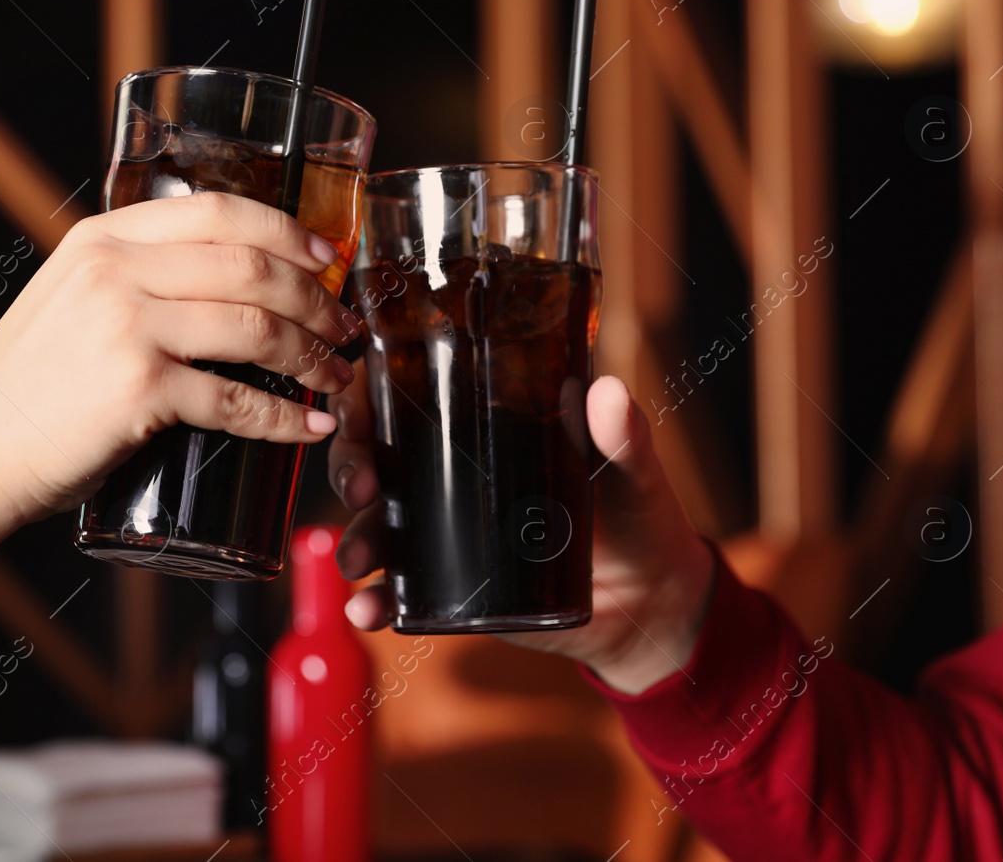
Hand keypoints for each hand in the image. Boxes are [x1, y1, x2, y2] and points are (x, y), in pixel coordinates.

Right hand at [0, 191, 358, 527]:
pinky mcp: (139, 389)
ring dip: (312, 354)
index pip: (218, 211)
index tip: (325, 258)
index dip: (286, 231)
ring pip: (256, 324)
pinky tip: (307, 426)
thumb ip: (128, 282)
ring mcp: (127, 327)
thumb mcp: (67, 302)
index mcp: (102, 241)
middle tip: (343, 326)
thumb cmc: (21, 393)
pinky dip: (285, 416)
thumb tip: (217, 288)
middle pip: (251, 263)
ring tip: (335, 376)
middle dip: (316, 296)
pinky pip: (237, 398)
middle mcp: (116, 271)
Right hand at [329, 363, 715, 693]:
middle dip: (350, 466)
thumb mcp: (635, 475)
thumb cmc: (642, 520)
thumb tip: (607, 393)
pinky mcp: (452, 588)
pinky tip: (367, 610)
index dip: (368, 399)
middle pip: (376, 456)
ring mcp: (447, 533)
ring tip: (360, 559)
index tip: (359, 407)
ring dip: (357, 537)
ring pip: (379, 523)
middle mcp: (454, 475)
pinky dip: (375, 601)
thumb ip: (624, 439)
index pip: (409, 398)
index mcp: (487, 429)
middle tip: (362, 486)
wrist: (652, 607)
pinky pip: (400, 593)